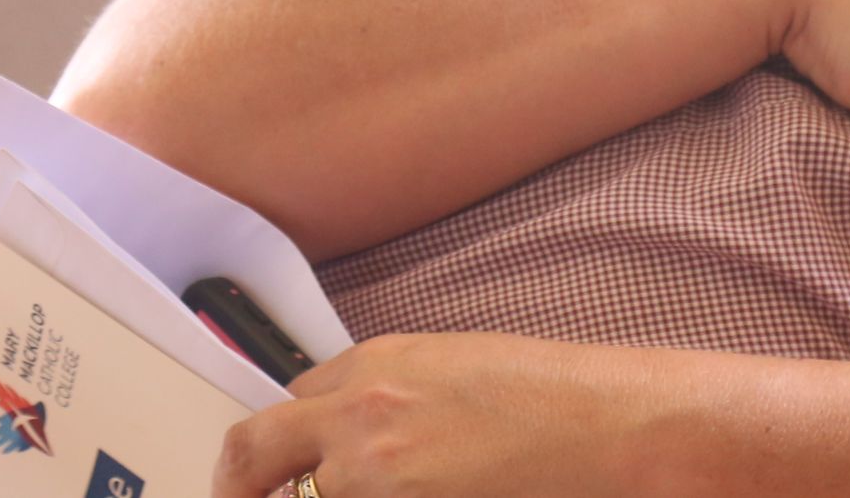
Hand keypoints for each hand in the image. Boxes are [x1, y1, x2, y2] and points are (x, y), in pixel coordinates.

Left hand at [213, 333, 652, 497]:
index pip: (289, 405)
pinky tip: (423, 493)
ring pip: (312, 494)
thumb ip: (395, 394)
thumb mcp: (461, 369)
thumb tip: (359, 427)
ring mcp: (372, 475)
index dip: (284, 447)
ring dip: (332, 493)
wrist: (612, 426)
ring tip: (387, 483)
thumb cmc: (557, 397)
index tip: (273, 474)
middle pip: (253, 451)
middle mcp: (358, 415)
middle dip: (237, 484)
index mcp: (376, 364)